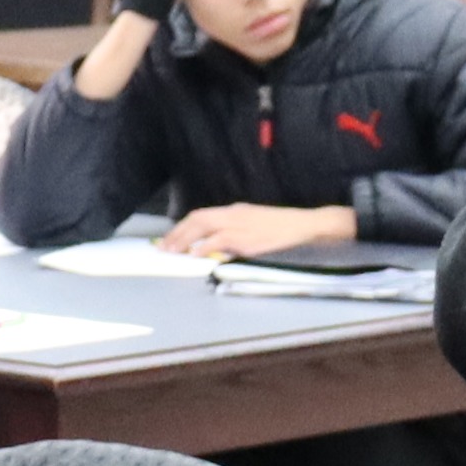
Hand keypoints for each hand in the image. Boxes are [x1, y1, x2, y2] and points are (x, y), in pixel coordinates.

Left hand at [156, 202, 355, 260]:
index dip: (182, 227)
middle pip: (197, 219)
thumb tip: (215, 247)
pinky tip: (195, 255)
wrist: (302, 225)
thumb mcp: (253, 225)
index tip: (170, 239)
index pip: (201, 215)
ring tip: (172, 252)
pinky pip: (219, 240)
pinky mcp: (246, 238)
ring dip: (185, 240)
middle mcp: (233, 214)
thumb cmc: (281, 227)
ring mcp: (239, 225)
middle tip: (163, 247)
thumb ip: (234, 233)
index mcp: (234, 210)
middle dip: (177, 233)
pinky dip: (205, 247)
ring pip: (204, 227)